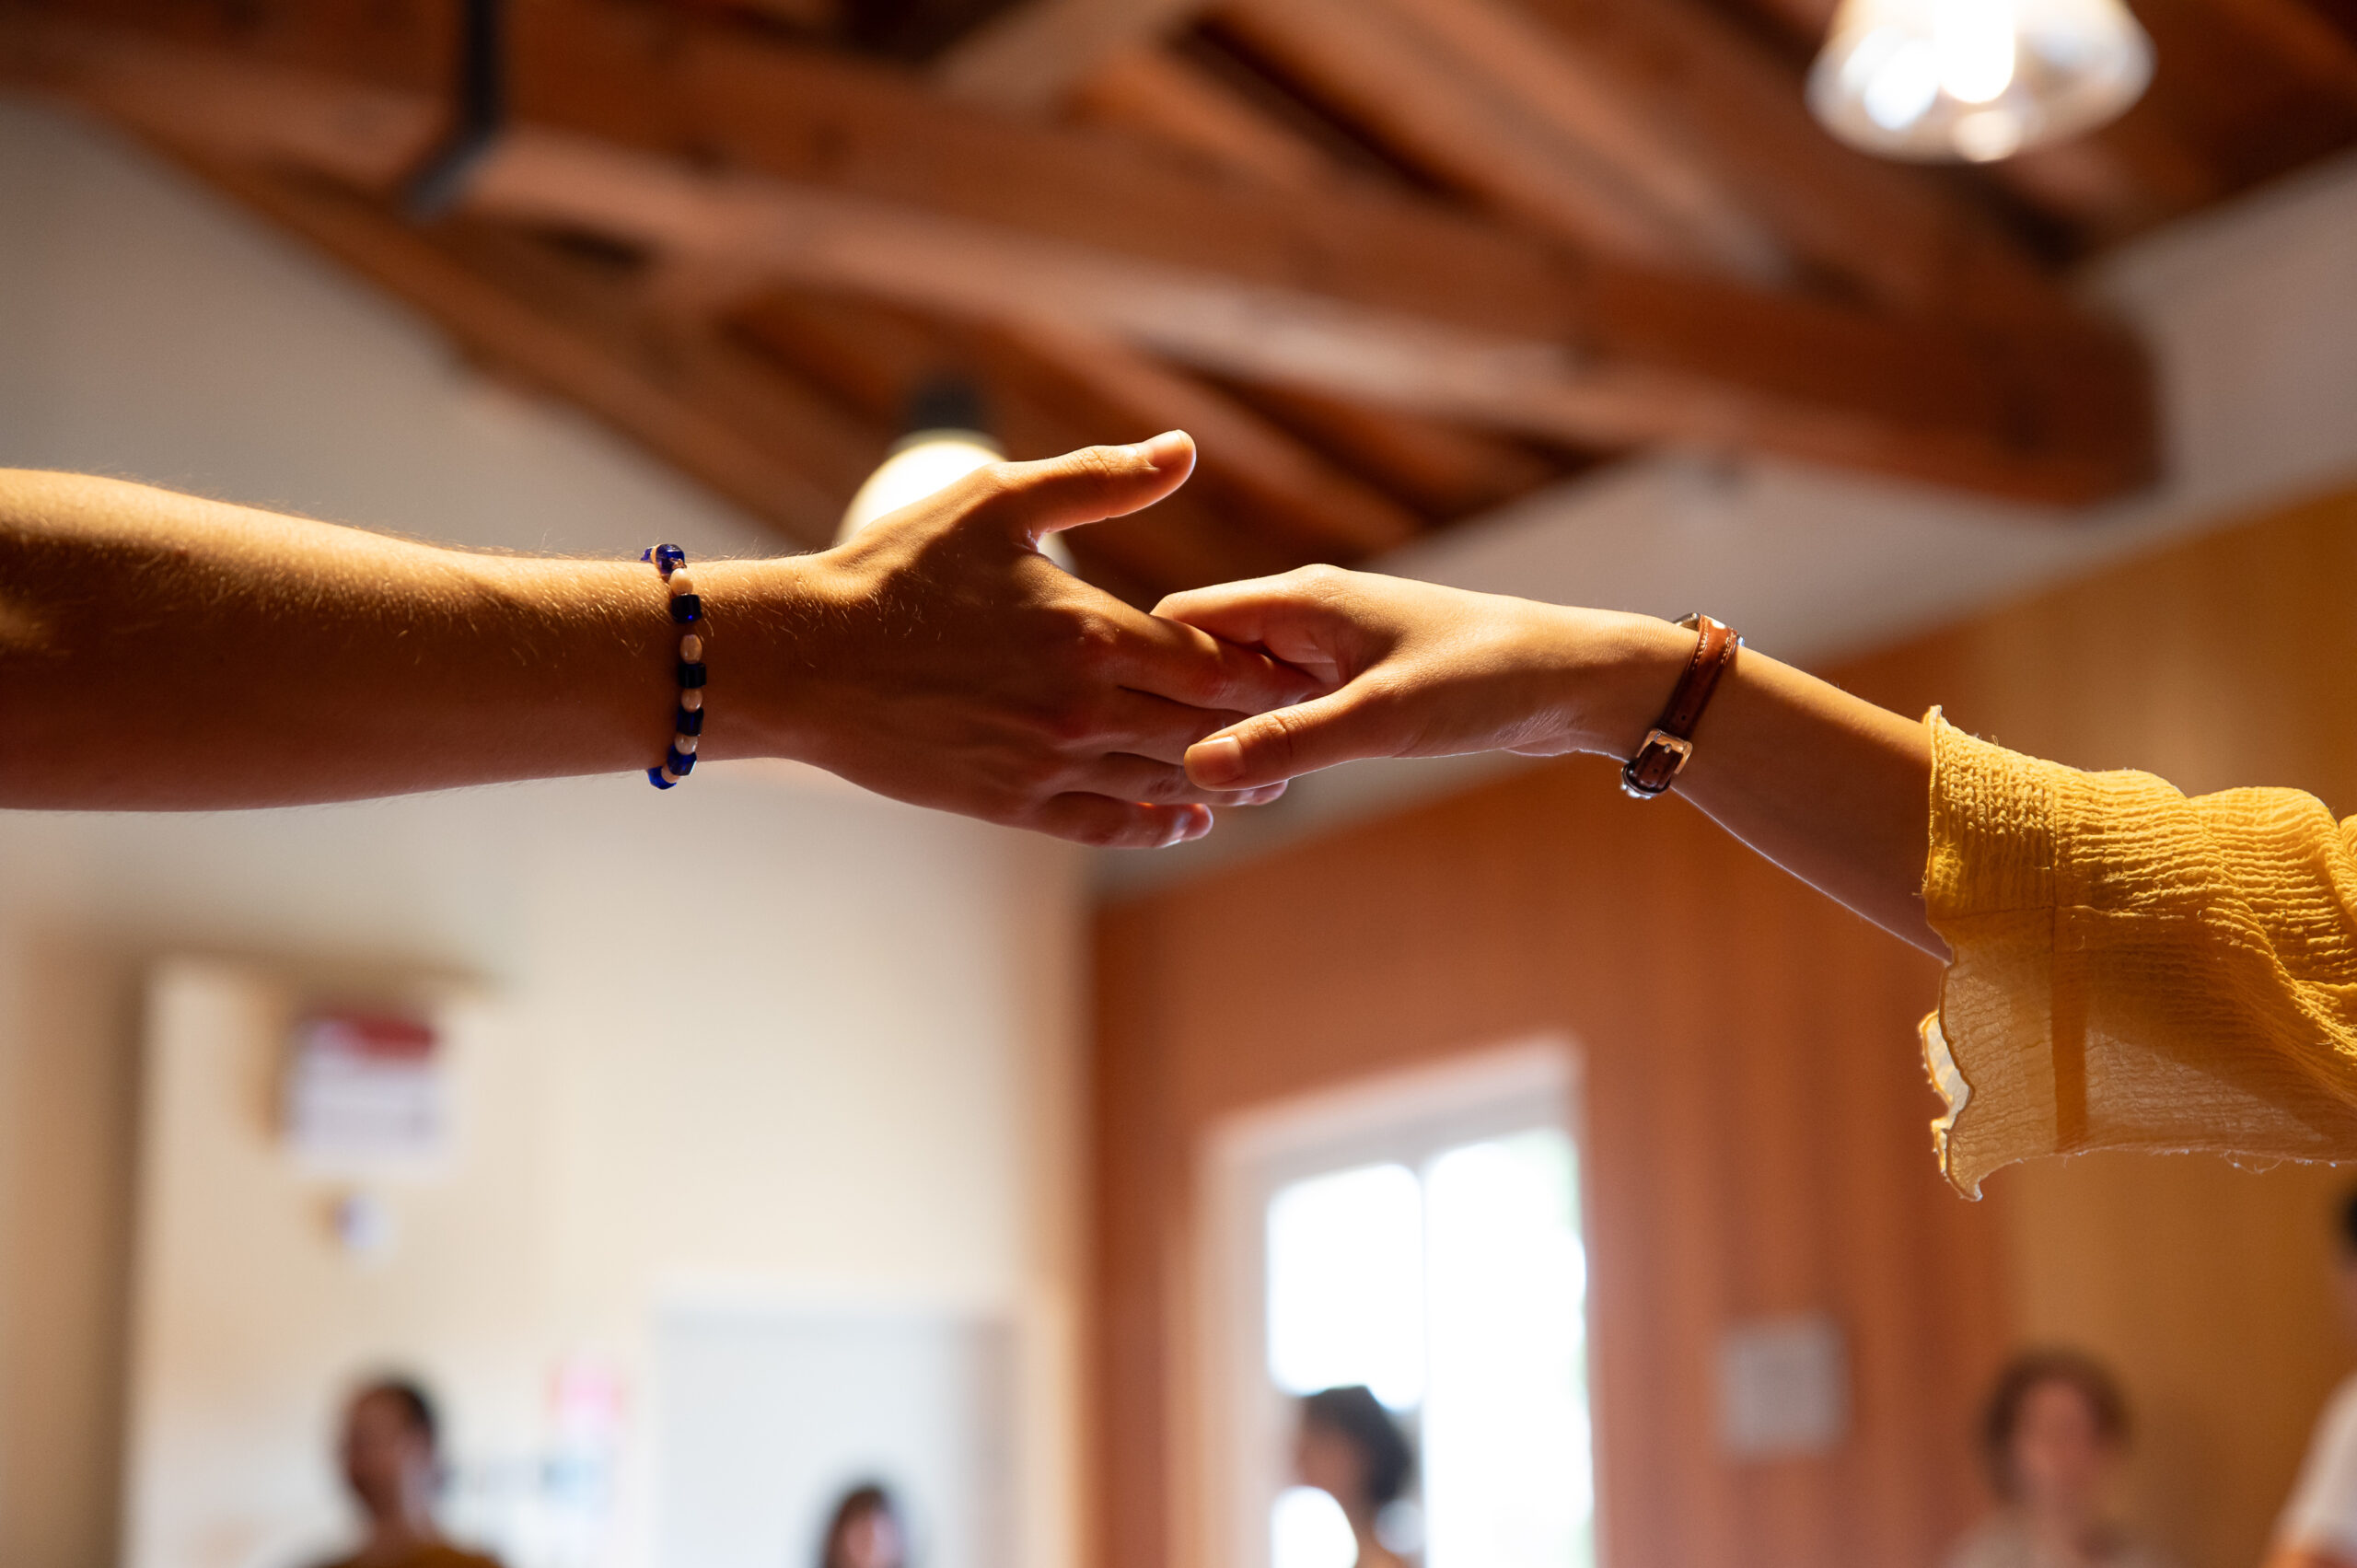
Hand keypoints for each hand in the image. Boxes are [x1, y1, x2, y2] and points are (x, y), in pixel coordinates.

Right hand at [745, 433, 1318, 846]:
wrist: (804, 660)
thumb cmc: (896, 570)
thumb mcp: (996, 503)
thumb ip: (1098, 481)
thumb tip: (1184, 449)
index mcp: (1090, 634)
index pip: (1214, 664)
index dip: (1266, 667)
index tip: (1302, 664)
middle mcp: (1082, 710)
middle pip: (1204, 730)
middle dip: (1258, 729)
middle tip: (1304, 725)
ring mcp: (1047, 764)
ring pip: (1162, 783)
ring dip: (1218, 781)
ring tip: (1261, 777)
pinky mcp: (1010, 803)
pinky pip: (1103, 825)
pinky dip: (1153, 825)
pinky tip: (1183, 820)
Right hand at [1153, 566, 1678, 790]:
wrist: (1576, 680)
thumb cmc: (1488, 680)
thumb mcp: (1382, 719)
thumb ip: (1287, 741)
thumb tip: (1195, 767)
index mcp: (1299, 599)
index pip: (1180, 621)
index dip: (1144, 672)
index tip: (1118, 729)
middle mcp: (1304, 614)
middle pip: (1203, 656)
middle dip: (1178, 714)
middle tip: (1158, 780)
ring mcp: (1327, 648)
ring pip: (1241, 687)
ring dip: (1223, 735)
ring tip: (1203, 795)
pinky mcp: (1353, 680)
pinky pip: (1281, 706)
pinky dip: (1264, 741)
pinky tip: (1260, 788)